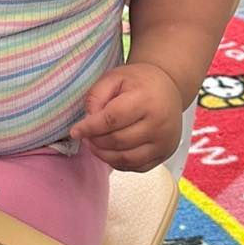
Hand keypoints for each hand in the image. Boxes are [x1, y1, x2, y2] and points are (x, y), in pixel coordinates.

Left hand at [69, 62, 183, 172]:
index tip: (75, 131)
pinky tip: (109, 151)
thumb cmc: (139, 82)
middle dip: (95, 140)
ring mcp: (164, 142)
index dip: (90, 127)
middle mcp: (159, 124)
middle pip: (117, 141)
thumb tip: (87, 121)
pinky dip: (117, 162)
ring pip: (125, 158)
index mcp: (146, 100)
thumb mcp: (114, 78)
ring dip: (103, 154)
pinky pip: (135, 166)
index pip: (112, 119)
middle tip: (85, 136)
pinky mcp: (165, 154)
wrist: (168, 88)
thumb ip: (96, 96)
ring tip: (94, 143)